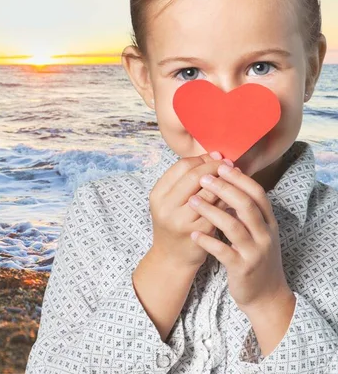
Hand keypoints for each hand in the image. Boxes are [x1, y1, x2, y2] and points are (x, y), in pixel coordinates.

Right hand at [149, 150, 234, 268]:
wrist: (171, 258)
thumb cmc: (175, 225)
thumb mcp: (170, 202)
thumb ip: (185, 182)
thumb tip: (214, 156)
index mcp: (157, 194)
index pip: (182, 166)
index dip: (202, 159)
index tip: (216, 157)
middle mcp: (166, 206)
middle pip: (194, 176)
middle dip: (215, 167)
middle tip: (229, 164)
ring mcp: (181, 219)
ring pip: (208, 191)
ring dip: (225, 182)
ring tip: (235, 177)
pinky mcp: (198, 231)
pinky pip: (218, 209)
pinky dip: (228, 199)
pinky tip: (236, 196)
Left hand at [187, 162, 290, 310]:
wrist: (265, 294)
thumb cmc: (254, 256)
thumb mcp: (256, 231)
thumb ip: (246, 210)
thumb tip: (228, 181)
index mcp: (267, 222)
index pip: (256, 193)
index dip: (239, 178)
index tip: (220, 165)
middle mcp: (264, 234)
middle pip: (246, 205)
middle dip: (224, 189)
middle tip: (203, 178)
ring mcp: (254, 252)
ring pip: (234, 227)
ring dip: (211, 211)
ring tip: (192, 201)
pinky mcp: (243, 268)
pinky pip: (224, 252)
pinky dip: (208, 241)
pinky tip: (194, 233)